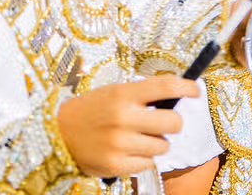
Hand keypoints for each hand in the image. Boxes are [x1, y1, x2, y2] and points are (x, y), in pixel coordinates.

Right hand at [55, 77, 188, 177]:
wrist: (57, 134)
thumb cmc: (88, 112)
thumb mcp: (110, 93)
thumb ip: (139, 96)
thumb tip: (173, 99)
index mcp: (122, 94)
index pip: (164, 87)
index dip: (185, 88)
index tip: (194, 91)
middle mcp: (123, 117)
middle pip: (173, 122)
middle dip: (172, 123)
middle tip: (161, 123)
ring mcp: (120, 143)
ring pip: (163, 146)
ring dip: (155, 143)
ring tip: (137, 138)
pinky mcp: (117, 165)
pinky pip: (149, 163)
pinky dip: (143, 158)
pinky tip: (127, 151)